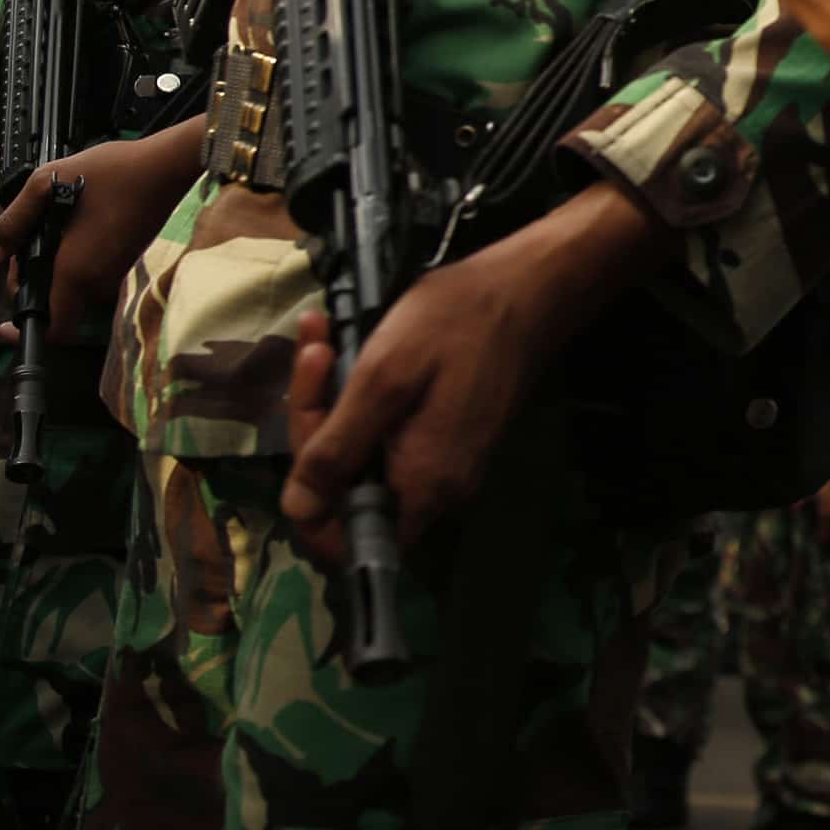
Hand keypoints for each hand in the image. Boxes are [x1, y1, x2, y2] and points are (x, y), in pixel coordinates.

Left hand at [0, 119, 205, 341]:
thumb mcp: (46, 183)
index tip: (7, 322)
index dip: (26, 330)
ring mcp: (115, 273)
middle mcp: (98, 282)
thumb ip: (14, 221)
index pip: (54, 328)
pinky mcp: (126, 261)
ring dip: (53, 266)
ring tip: (48, 226)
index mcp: (76, 271)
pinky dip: (73, 259)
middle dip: (33, 280)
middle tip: (24, 242)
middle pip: (57, 303)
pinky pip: (90, 273)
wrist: (167, 166)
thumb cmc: (110, 172)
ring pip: (72, 287)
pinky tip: (72, 224)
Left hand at [280, 179, 670, 551]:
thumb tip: (300, 509)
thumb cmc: (459, 323)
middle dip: (318, 422)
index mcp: (422, 485)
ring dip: (334, 401)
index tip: (306, 431)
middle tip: (316, 355)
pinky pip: (389, 435)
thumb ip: (338, 447)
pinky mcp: (448, 438)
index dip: (310, 502)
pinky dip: (362, 397)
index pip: (347, 540)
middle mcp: (436, 490)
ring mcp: (446, 465)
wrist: (529, 289)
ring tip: (324, 339)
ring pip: (364, 456)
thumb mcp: (384, 376)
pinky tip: (349, 346)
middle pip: (348, 488)